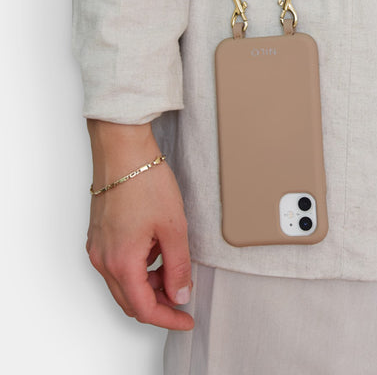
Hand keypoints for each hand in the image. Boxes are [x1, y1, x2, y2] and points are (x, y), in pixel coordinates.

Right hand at [86, 120, 193, 329]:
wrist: (123, 150)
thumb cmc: (145, 181)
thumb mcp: (173, 226)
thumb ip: (178, 266)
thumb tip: (180, 294)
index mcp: (121, 262)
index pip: (144, 309)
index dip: (169, 319)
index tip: (186, 319)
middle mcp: (103, 260)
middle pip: (130, 300)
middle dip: (159, 303)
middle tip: (183, 294)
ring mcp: (97, 247)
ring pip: (123, 283)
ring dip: (148, 283)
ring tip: (173, 263)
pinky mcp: (98, 235)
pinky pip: (117, 264)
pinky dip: (138, 267)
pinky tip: (156, 248)